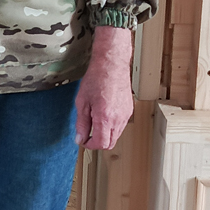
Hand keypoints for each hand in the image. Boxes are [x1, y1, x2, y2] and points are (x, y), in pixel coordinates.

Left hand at [74, 26, 133, 150]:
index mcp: (105, 117)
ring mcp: (126, 115)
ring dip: (105, 135)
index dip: (90, 145)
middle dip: (98, 142)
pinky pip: (121, 126)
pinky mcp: (129, 110)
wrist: (112, 65)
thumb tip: (79, 138)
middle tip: (87, 134)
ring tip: (94, 121)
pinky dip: (112, 127)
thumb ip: (81, 123)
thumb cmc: (96, 79)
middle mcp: (118, 118)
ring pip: (116, 135)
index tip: (83, 140)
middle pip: (110, 143)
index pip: (100, 143)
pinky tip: (103, 115)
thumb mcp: (82, 102)